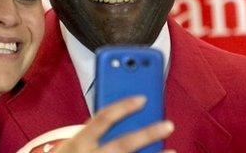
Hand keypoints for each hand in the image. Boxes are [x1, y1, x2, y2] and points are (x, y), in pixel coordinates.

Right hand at [53, 96, 174, 152]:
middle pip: (123, 144)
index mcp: (79, 142)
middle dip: (147, 134)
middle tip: (169, 125)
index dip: (123, 106)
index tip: (143, 98)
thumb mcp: (74, 144)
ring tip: (171, 151)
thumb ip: (94, 132)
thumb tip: (129, 119)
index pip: (102, 118)